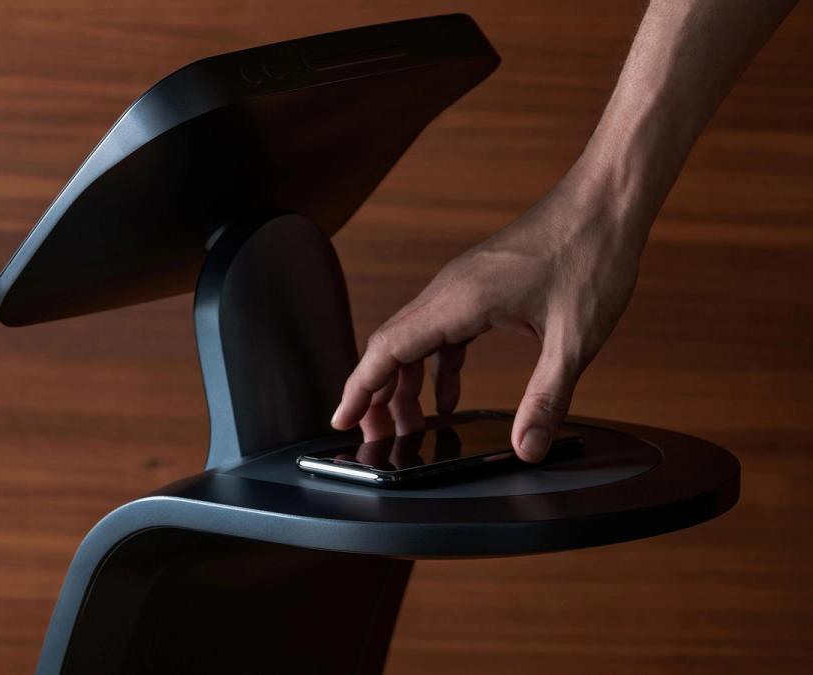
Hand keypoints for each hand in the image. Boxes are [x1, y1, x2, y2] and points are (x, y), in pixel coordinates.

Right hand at [330, 165, 648, 461]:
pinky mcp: (478, 287)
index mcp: (460, 299)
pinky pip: (441, 333)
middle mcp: (449, 289)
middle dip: (376, 394)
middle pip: (391, 346)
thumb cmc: (590, 254)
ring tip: (409, 427)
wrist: (606, 202)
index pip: (389, 348)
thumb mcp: (574, 339)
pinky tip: (449, 397)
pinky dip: (436, 369)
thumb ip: (547, 398)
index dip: (360, 388)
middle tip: (375, 438)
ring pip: (413, 340)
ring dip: (405, 383)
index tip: (341, 419)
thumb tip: (526, 447)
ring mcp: (462, 286)